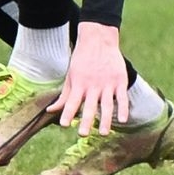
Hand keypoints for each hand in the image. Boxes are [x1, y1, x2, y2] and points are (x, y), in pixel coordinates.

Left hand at [52, 21, 129, 135]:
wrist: (99, 39)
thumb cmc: (82, 60)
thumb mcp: (70, 76)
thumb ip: (64, 96)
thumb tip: (50, 111)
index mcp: (79, 84)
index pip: (72, 102)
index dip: (67, 113)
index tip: (63, 125)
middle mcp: (93, 85)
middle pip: (89, 106)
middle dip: (86, 121)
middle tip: (82, 134)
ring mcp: (108, 83)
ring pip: (107, 104)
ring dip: (105, 119)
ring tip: (103, 133)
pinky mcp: (120, 80)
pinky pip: (122, 97)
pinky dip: (123, 108)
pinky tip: (123, 120)